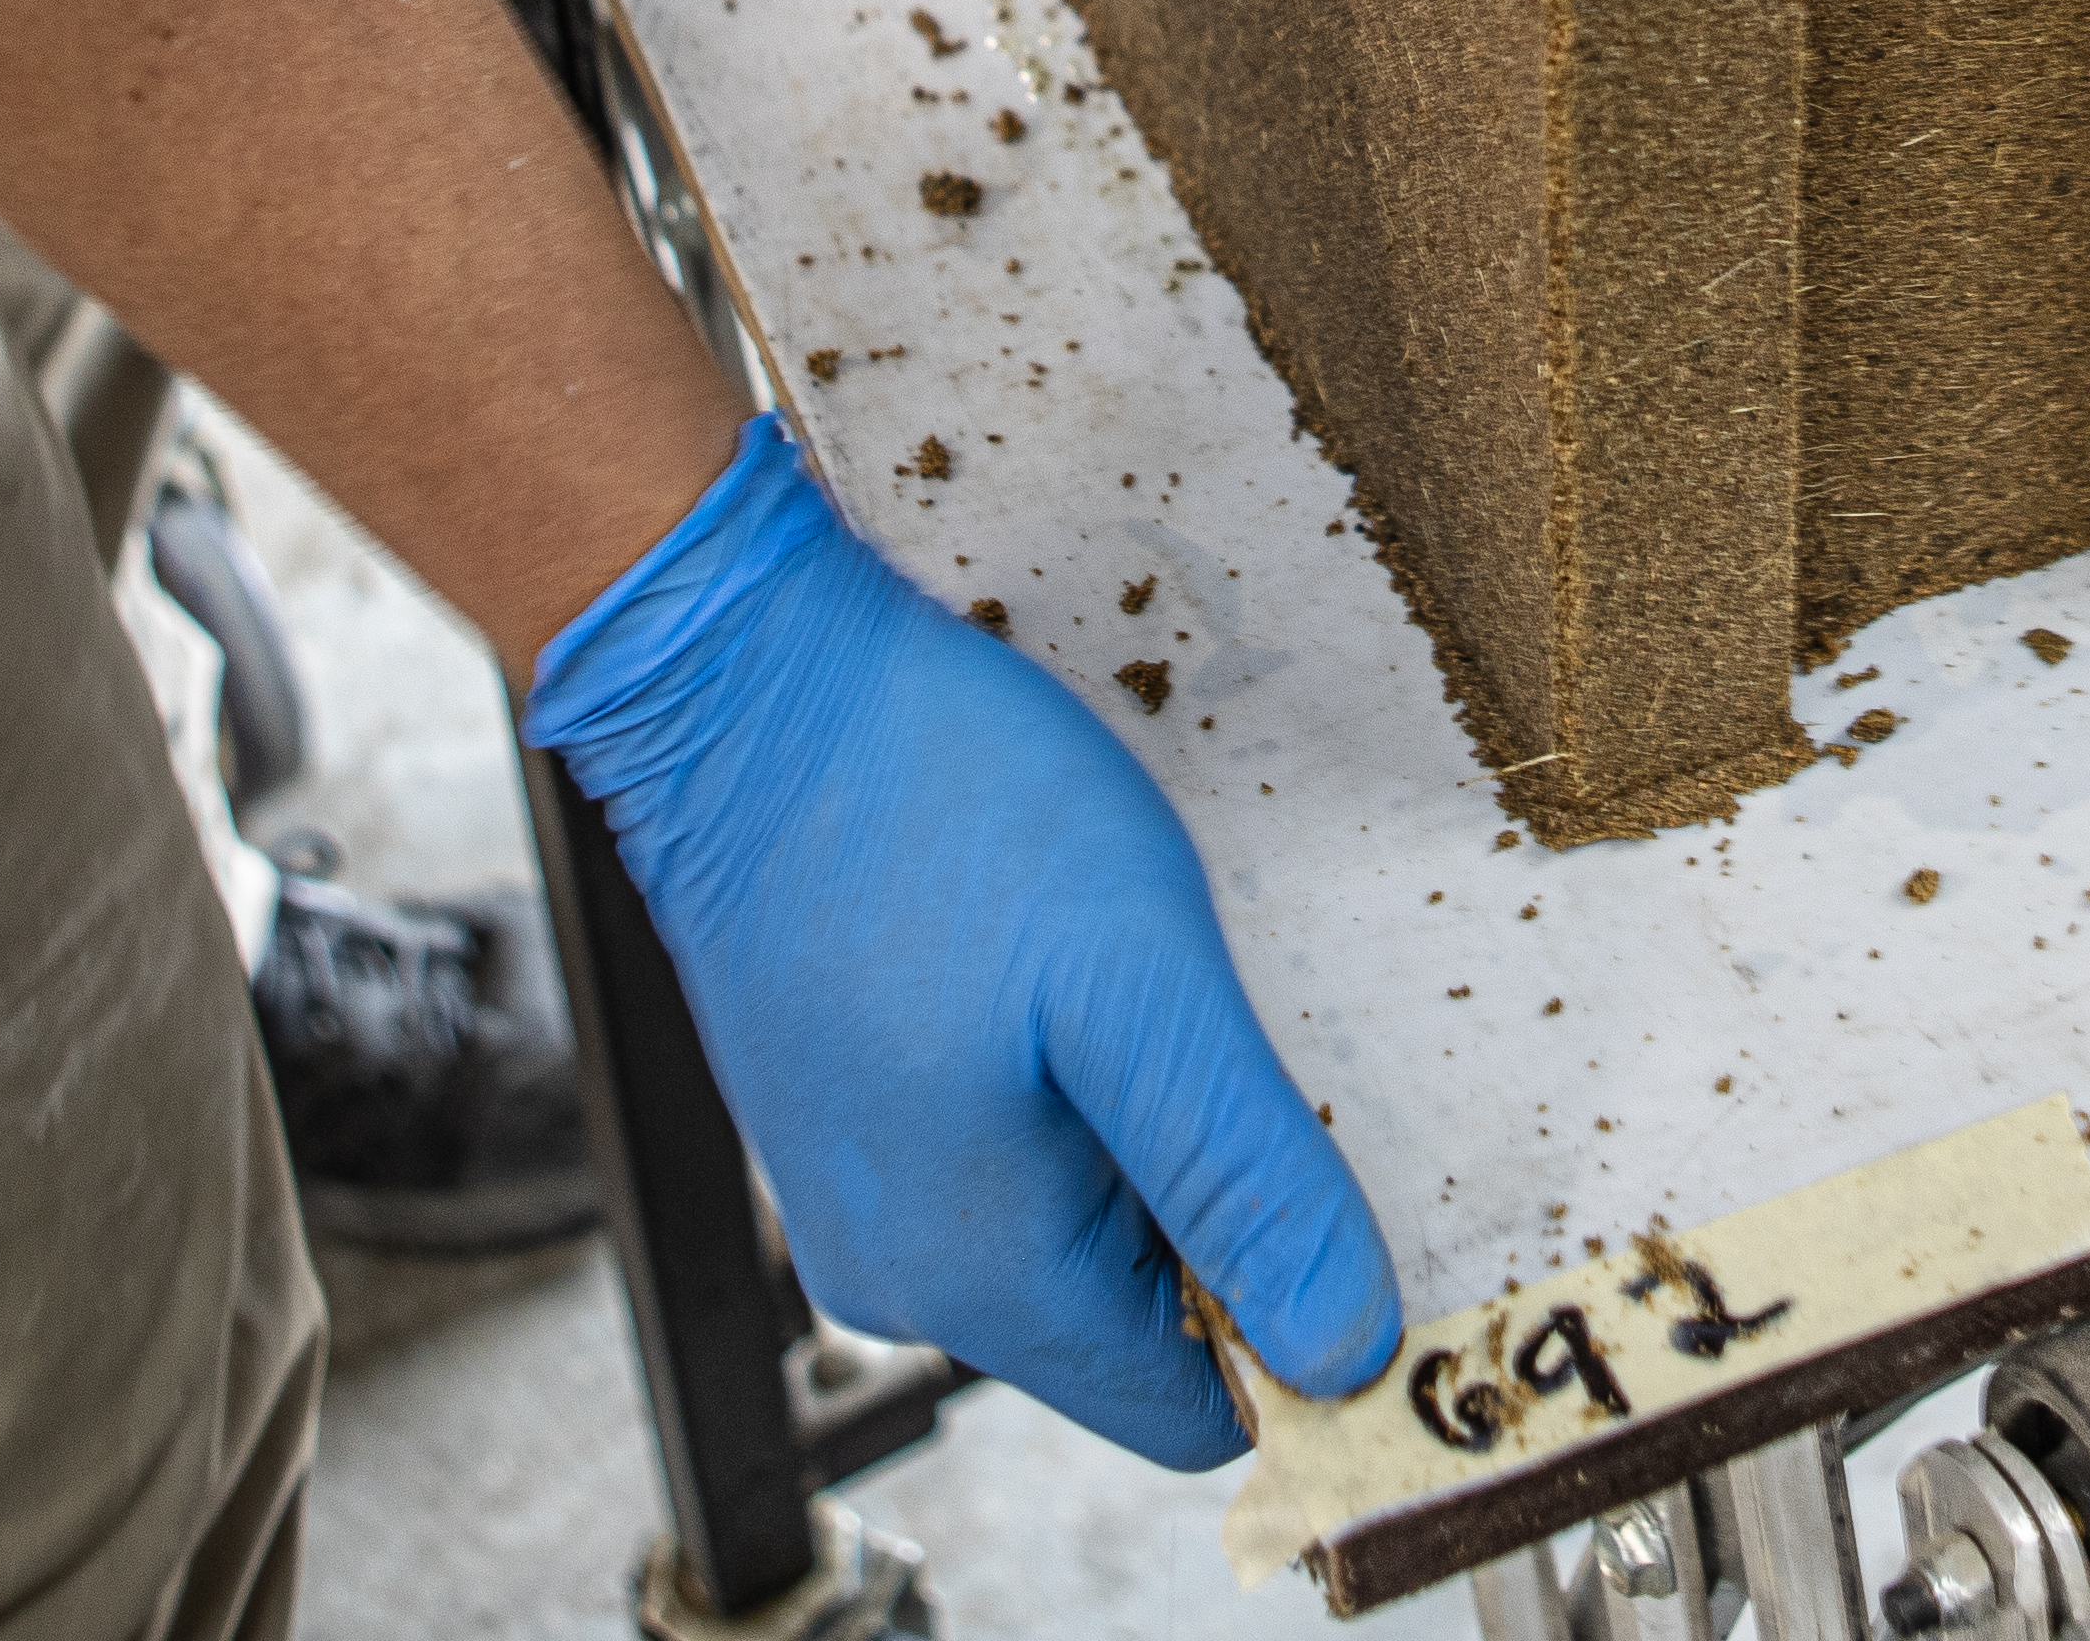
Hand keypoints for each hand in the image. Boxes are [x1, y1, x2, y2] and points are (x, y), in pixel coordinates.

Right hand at [522, 420, 1400, 1464]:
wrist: (738, 676)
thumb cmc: (924, 799)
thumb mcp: (1136, 982)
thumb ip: (1242, 1176)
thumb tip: (1343, 1350)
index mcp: (978, 1274)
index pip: (1193, 1412)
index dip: (1297, 1323)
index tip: (1350, 1184)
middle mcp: (902, 1270)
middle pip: (1141, 1320)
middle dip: (1223, 1199)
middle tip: (1232, 1030)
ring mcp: (861, 1194)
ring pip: (1080, 1227)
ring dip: (1149, 1125)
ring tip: (1143, 978)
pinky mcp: (850, 1115)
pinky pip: (1010, 1155)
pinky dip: (1074, 1079)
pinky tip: (1071, 962)